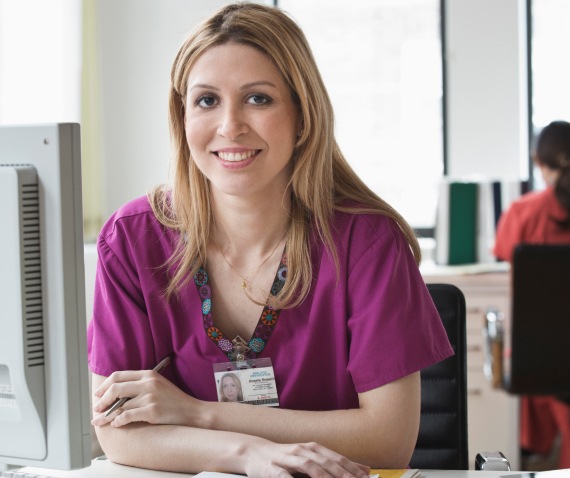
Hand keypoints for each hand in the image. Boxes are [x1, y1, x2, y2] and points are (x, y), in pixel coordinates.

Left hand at [91, 369, 196, 427]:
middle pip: (115, 388)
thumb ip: (140, 384)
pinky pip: (127, 416)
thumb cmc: (173, 400)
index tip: (98, 394)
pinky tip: (116, 424)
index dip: (105, 386)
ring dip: (106, 415)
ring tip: (100, 421)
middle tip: (97, 409)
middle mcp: (148, 383)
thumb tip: (115, 392)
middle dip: (102, 400)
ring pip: (119, 405)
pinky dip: (118, 421)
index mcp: (148, 374)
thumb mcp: (158, 385)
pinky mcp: (152, 411)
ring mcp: (150, 396)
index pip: (118, 375)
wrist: (191, 411)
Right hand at [243, 440, 370, 477]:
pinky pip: (284, 476)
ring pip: (309, 466)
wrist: (254, 452)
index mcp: (313, 449)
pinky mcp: (272, 469)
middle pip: (326, 462)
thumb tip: (365, 470)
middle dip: (342, 474)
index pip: (337, 459)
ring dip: (323, 476)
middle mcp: (302, 451)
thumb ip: (335, 464)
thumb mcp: (311, 458)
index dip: (352, 469)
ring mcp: (287, 459)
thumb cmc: (286, 458)